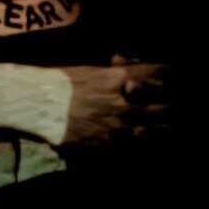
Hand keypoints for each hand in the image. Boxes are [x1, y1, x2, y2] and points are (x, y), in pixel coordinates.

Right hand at [57, 62, 174, 148]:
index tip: (172, 78)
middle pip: (162, 105)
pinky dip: (141, 144)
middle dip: (169, 105)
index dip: (169, 75)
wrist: (36, 105)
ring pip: (154, 129)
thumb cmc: (62, 83)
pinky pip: (134, 147)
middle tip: (172, 107)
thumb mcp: (91, 69)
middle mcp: (124, 101)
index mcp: (121, 77)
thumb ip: (116, 68)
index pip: (160, 73)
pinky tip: (145, 143)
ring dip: (161, 128)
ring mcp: (117, 125)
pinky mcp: (107, 144)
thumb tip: (129, 61)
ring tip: (166, 128)